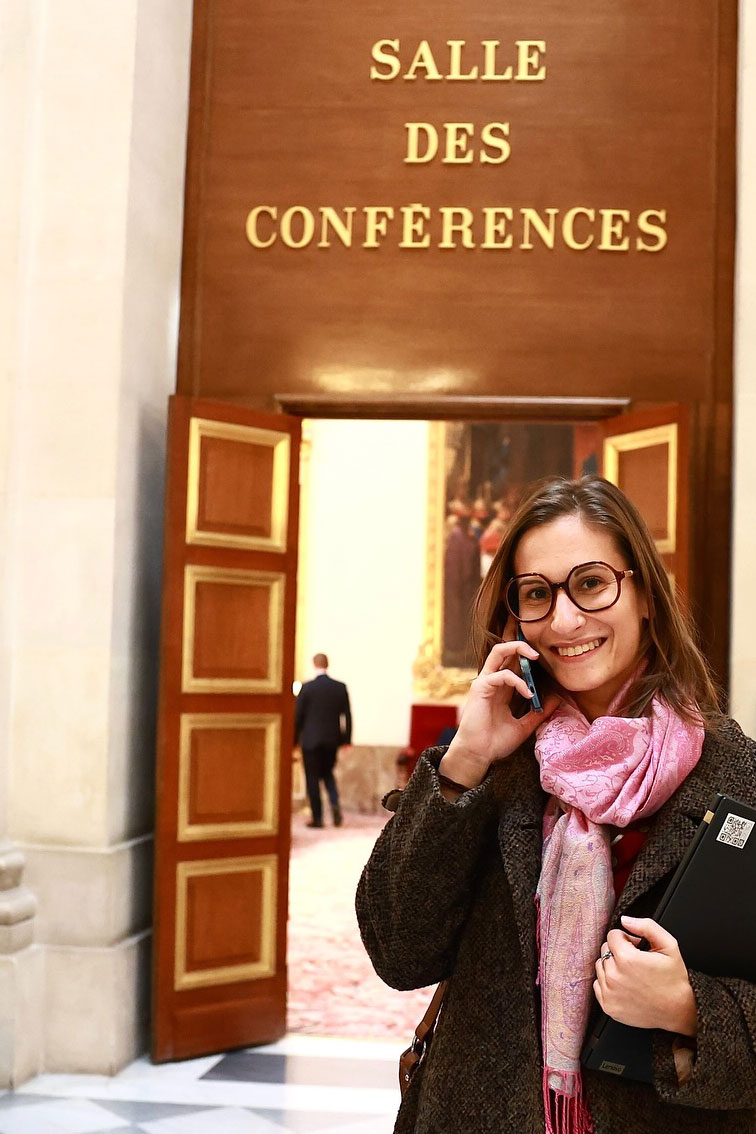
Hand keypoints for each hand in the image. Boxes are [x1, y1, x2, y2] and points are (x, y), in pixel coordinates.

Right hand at [439, 627, 559, 788]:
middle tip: (539, 653)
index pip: (512, 662)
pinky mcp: (480, 688)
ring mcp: (484, 682)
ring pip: (499, 652)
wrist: (479, 755)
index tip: (545, 662)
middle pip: (504, 650)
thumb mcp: (524, 726)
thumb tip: (556, 699)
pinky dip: (518, 681)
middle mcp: (492, 681)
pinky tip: (529, 693)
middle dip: (521, 645)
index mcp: (500, 688)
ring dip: (518, 650)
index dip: (526, 657)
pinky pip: (502, 675)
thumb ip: (538, 713)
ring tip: (535, 658)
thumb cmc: (495, 742)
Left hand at [593, 915, 696, 1035]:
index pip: (612, 936)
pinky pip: (597, 984)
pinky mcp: (607, 1005)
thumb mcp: (669, 945)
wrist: (678, 1011)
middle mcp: (614, 976)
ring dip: (612, 966)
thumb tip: (625, 920)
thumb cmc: (674, 979)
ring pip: (600, 966)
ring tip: (631, 974)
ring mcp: (609, 993)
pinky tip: (625, 985)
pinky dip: (608, 983)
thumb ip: (646, 926)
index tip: (637, 947)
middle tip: (636, 961)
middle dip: (619, 951)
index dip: (626, 938)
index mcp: (627, 959)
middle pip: (605, 950)